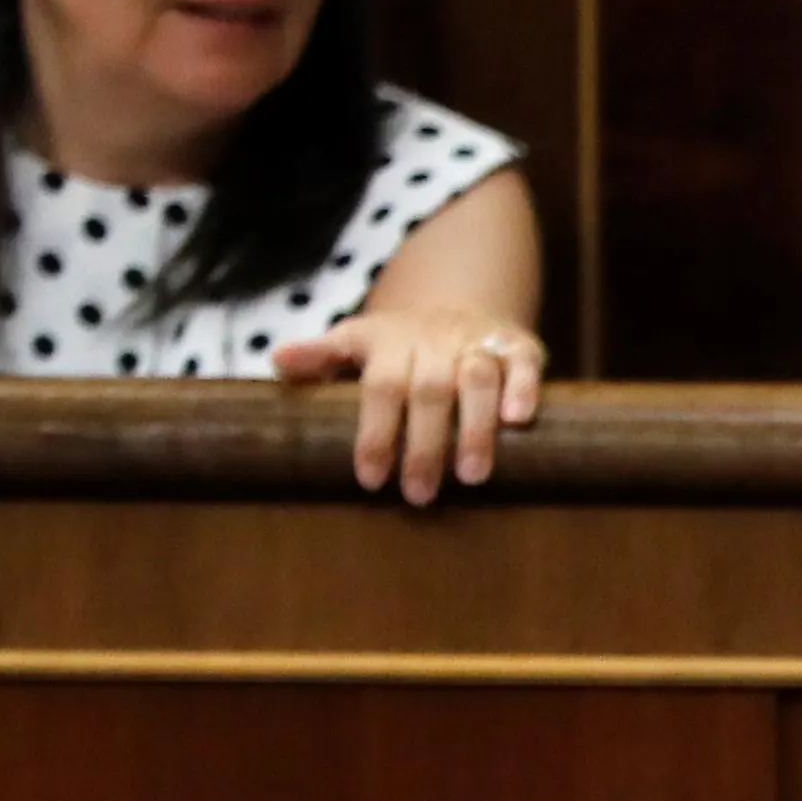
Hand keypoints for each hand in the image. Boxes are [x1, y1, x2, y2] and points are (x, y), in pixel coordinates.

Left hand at [276, 307, 544, 506]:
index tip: (370, 480)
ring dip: (476, 428)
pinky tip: (518, 421)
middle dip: (426, 445)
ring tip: (473, 477)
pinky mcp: (517, 344)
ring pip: (478, 378)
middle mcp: (435, 339)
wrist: (457, 306)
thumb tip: (278, 361)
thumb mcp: (354, 344)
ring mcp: (478, 341)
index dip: (376, 433)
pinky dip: (523, 388)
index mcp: (389, 341)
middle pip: (430, 390)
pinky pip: (523, 363)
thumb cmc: (398, 347)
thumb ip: (319, 358)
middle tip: (419, 494)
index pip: (380, 387)